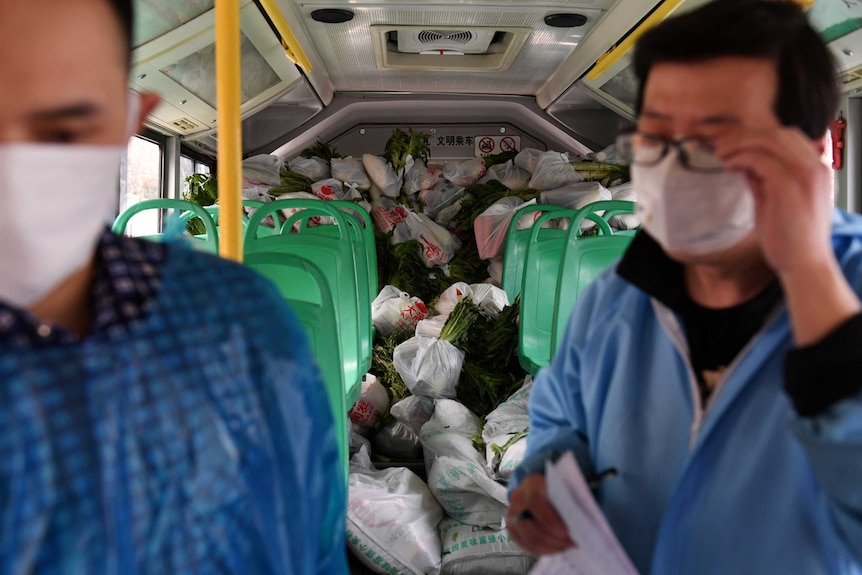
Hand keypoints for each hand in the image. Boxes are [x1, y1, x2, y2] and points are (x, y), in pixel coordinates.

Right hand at [507, 474, 574, 554]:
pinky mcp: (514, 530)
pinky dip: (544, 550)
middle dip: (553, 539)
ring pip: (529, 539)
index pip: (534, 502)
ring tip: (567, 546)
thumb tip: (578, 522)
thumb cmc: (554, 489)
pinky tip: (558, 548)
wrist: (540, 489)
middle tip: (571, 543)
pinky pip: (527, 546)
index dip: (548, 519)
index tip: (565, 532)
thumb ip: (568, 500)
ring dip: (551, 547)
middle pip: (530, 527)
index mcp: (530, 485)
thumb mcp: (562, 488)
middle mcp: (517, 501)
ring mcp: (513, 517)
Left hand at [716, 127, 860, 344]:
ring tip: (720, 153)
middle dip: (746, 135)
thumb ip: (765, 180)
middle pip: (778, 132)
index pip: (789, 136)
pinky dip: (740, 157)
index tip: (734, 143)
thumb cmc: (791, 240)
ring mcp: (805, 174)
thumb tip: (744, 164)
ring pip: (769, 140)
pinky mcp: (790, 185)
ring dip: (740, 143)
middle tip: (721, 145)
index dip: (759, 135)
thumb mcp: (777, 202)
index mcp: (817, 170)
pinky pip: (760, 158)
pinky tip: (728, 165)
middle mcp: (816, 167)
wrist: (804, 265)